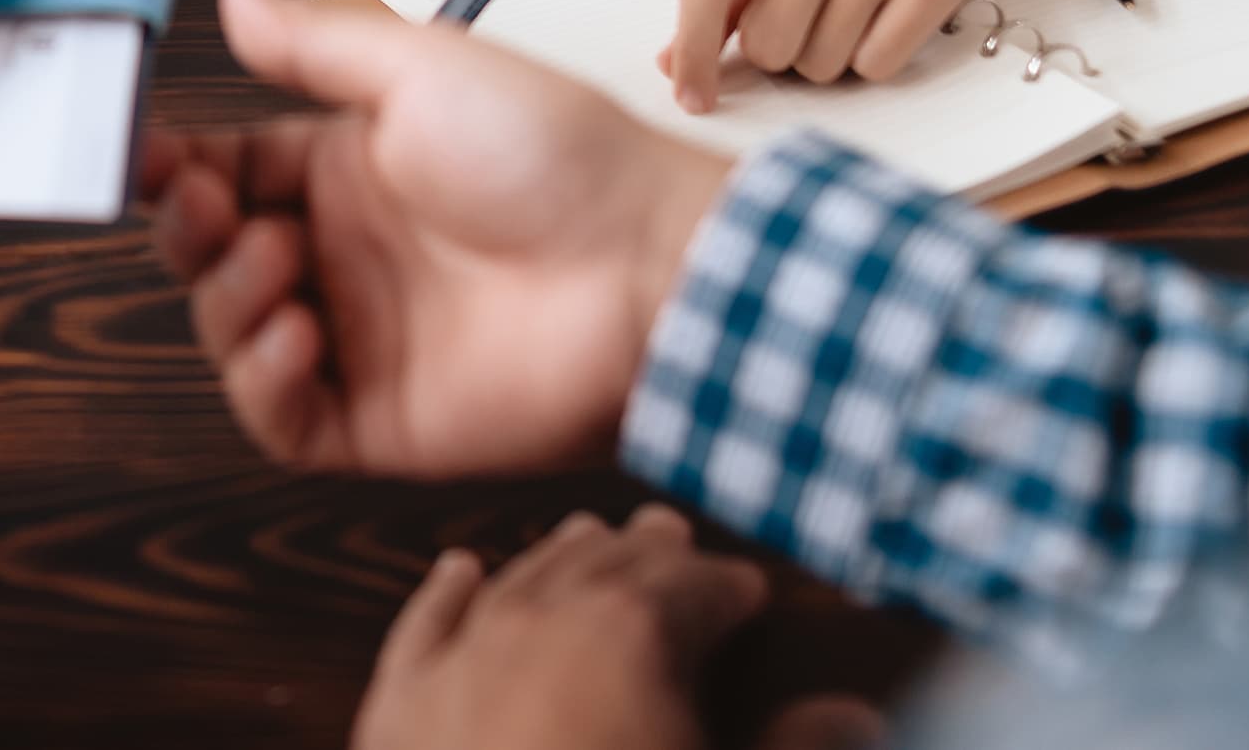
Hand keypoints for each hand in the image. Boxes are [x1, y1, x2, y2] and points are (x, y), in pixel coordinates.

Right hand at [143, 0, 731, 478]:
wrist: (648, 262)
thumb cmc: (553, 152)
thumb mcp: (421, 72)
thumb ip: (313, 44)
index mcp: (348, 170)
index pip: (226, 171)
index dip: (173, 166)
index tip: (134, 149)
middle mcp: (345, 256)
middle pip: (213, 253)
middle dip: (186, 227)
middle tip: (201, 202)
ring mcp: (361, 342)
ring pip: (232, 334)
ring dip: (225, 295)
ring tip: (274, 261)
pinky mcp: (381, 422)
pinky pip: (283, 421)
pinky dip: (261, 380)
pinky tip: (291, 332)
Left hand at [354, 508, 883, 749]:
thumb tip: (853, 714)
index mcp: (633, 638)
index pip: (695, 588)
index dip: (727, 587)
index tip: (747, 588)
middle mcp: (542, 625)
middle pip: (604, 567)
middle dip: (644, 555)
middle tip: (669, 534)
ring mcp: (460, 663)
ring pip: (517, 581)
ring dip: (557, 557)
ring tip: (585, 537)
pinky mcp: (395, 709)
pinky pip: (423, 629)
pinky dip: (444, 593)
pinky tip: (457, 569)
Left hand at [659, 0, 996, 112]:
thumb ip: (721, 0)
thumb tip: (674, 64)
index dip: (693, 50)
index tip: (691, 96)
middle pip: (768, 43)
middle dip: (778, 52)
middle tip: (801, 20)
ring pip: (821, 64)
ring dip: (825, 58)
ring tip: (844, 14)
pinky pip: (876, 66)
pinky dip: (871, 59)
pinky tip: (880, 20)